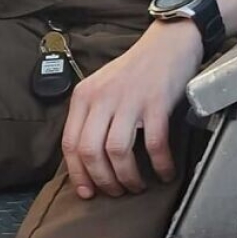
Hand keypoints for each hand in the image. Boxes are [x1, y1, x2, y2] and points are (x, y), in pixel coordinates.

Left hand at [61, 19, 202, 199]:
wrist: (166, 44)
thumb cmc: (134, 71)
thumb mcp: (101, 88)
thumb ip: (91, 116)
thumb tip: (87, 160)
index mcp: (84, 96)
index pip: (70, 143)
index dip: (78, 173)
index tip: (87, 193)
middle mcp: (101, 98)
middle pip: (90, 151)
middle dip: (102, 180)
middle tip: (116, 191)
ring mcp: (128, 100)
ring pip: (117, 152)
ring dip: (127, 177)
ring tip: (137, 186)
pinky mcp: (156, 103)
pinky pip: (153, 144)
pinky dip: (159, 165)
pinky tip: (164, 173)